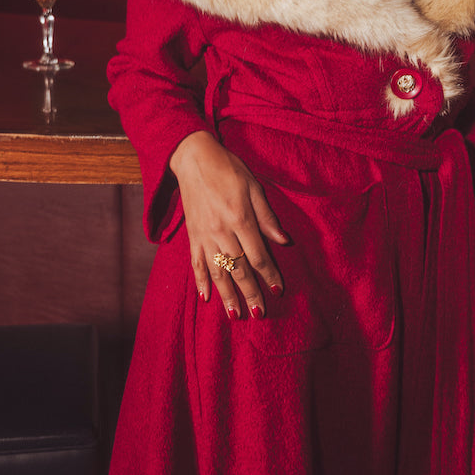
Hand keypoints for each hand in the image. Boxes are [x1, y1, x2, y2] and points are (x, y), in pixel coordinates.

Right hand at [170, 131, 288, 319]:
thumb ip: (267, 216)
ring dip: (227, 295)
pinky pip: (196, 263)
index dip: (269, 274)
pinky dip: (201, 281)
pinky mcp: (192, 235)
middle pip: (239, 269)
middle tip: (259, 313)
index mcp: (240, 219)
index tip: (278, 290)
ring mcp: (204, 236)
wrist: (194, 158)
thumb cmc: (229, 169)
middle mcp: (222, 232)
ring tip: (235, 315)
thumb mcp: (254, 186)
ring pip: (217, 271)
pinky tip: (205, 297)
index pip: (258, 255)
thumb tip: (283, 240)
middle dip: (250, 293)